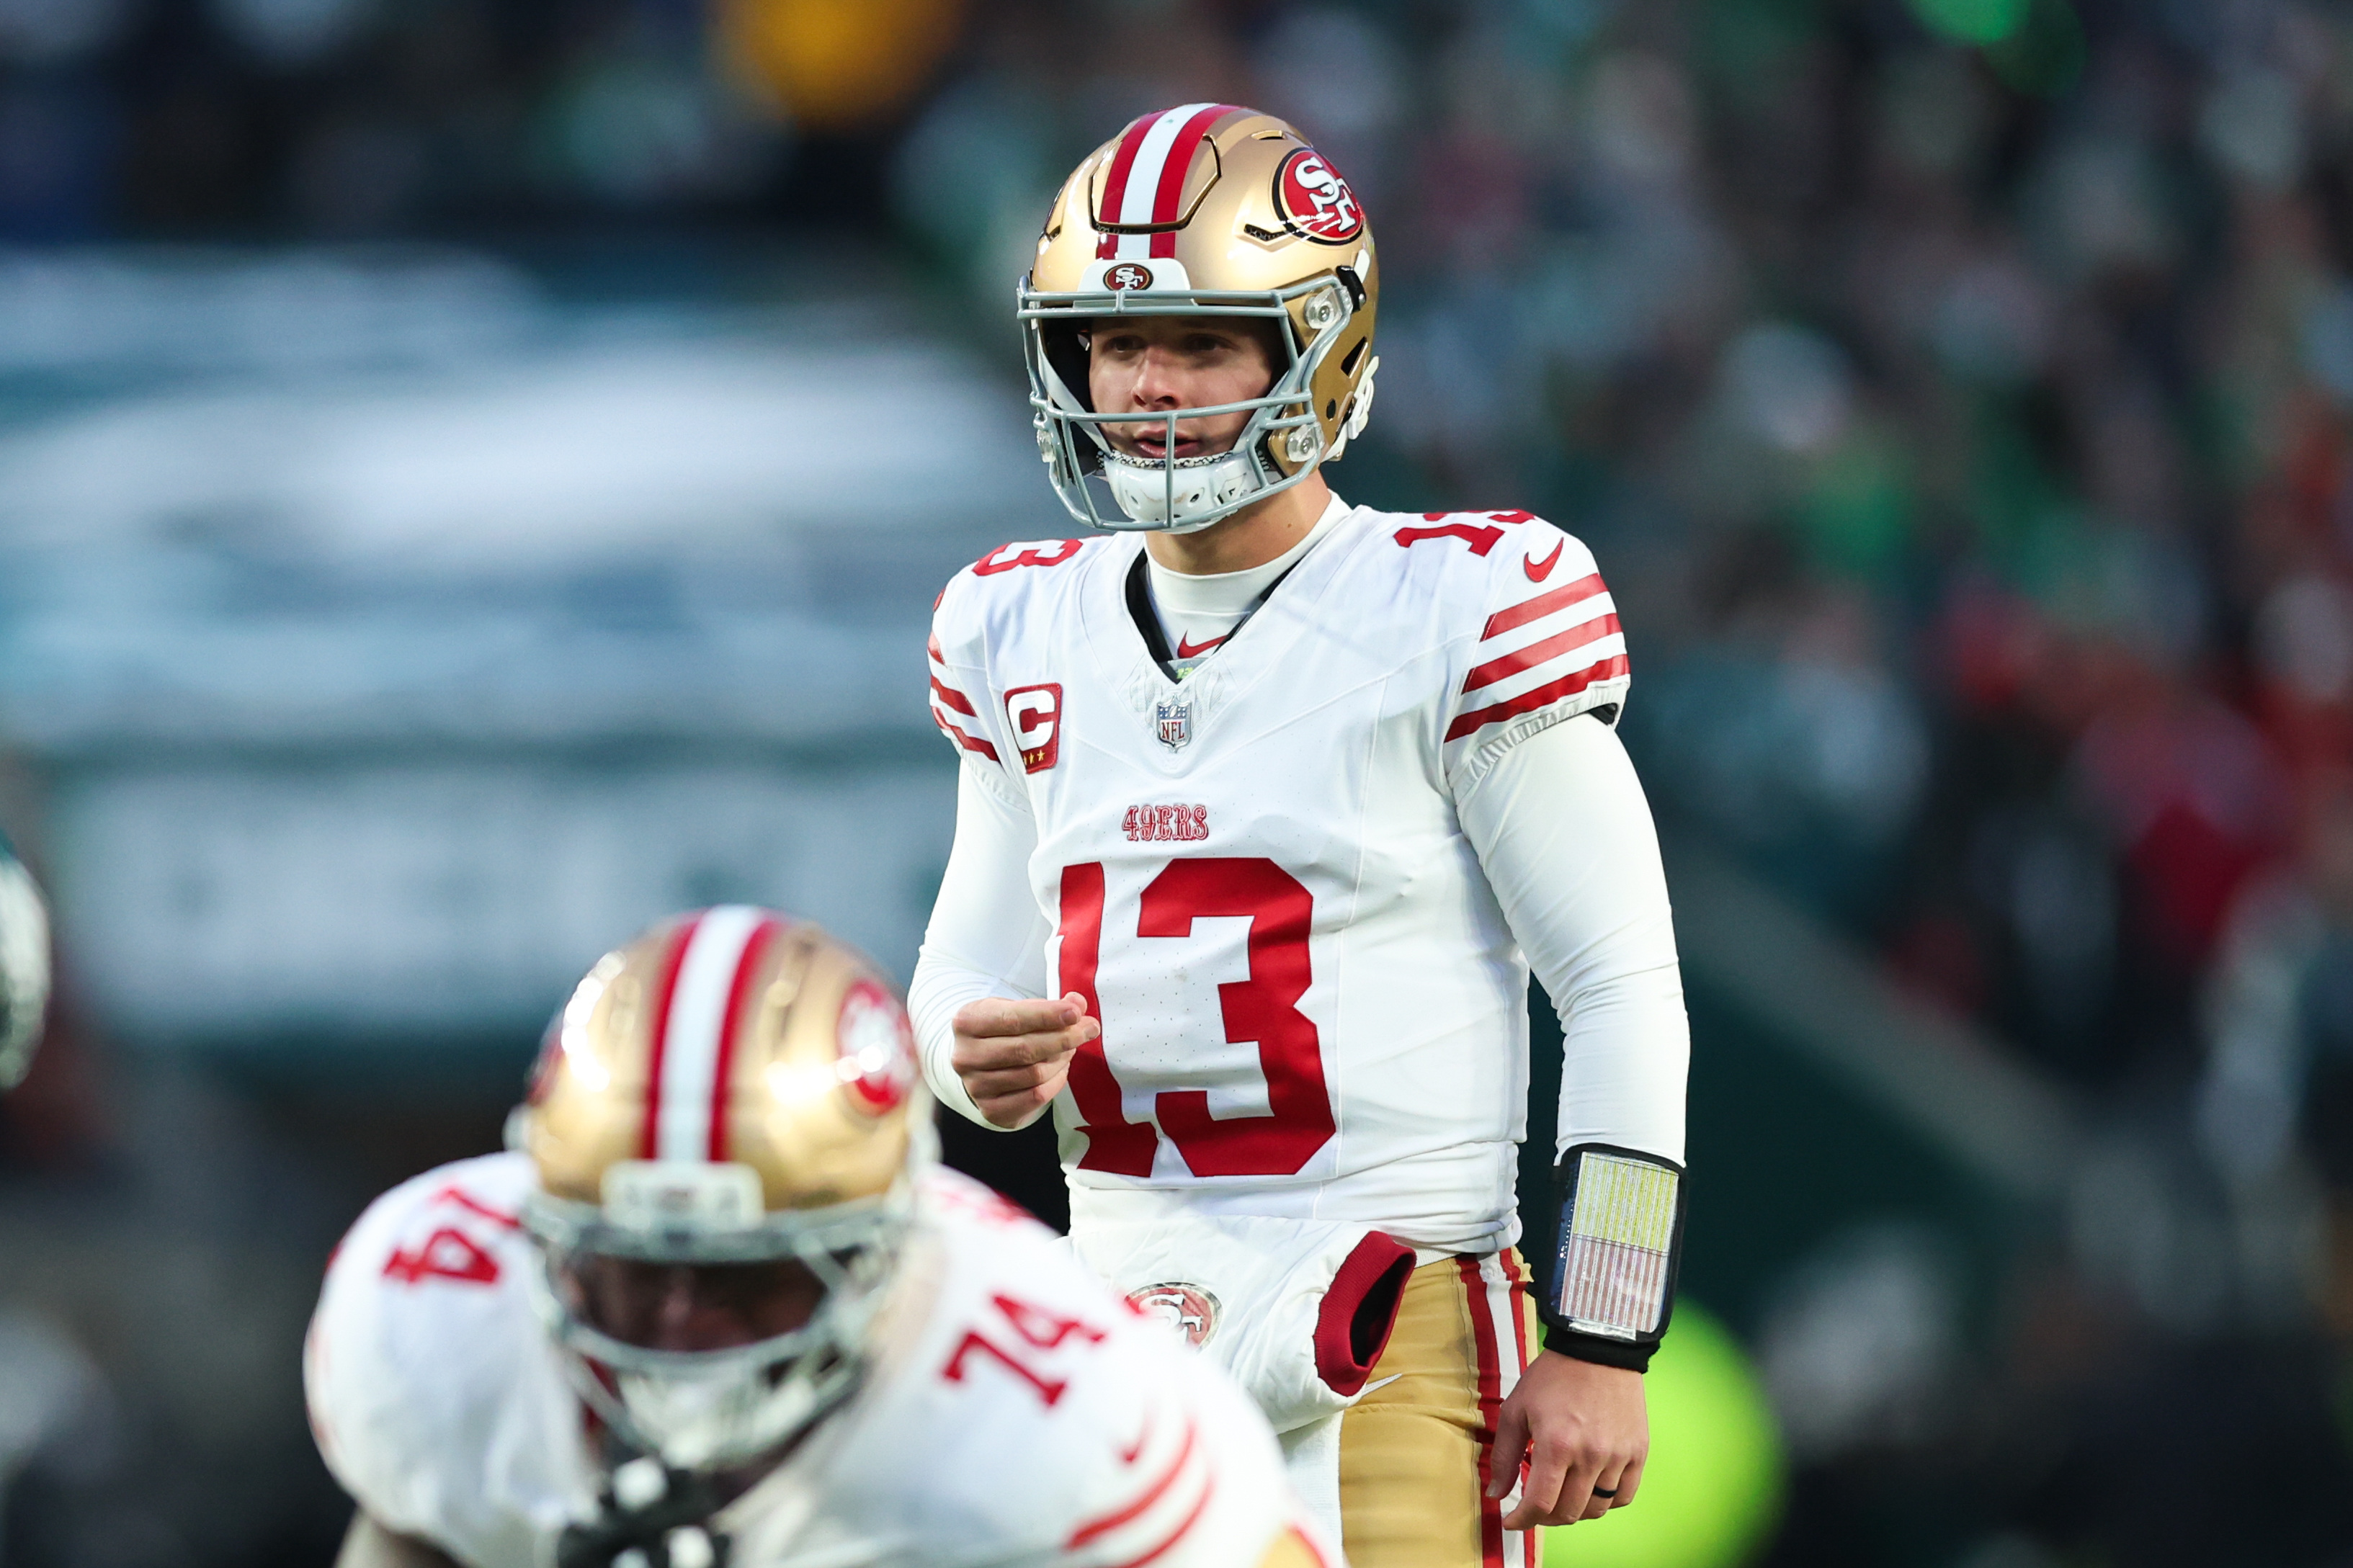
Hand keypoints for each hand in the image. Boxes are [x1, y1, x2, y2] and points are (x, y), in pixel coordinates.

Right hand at [950, 993, 1098, 1128]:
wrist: (980, 1064)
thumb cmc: (1001, 1031)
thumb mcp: (1016, 1009)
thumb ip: (1047, 1006)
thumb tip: (1077, 1004)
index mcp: (967, 1022)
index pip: (1012, 1019)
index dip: (1047, 1016)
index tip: (1076, 1012)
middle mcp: (965, 1056)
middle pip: (1025, 1049)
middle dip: (1063, 1038)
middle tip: (1089, 1029)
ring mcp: (976, 1087)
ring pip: (1034, 1074)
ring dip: (1061, 1059)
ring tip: (1070, 1048)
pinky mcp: (991, 1110)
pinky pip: (1036, 1096)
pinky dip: (1056, 1081)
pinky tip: (1060, 1069)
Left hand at [1490, 1350, 1647, 1530]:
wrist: (1598, 1348)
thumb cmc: (1553, 1377)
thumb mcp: (1516, 1409)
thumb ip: (1504, 1456)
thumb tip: (1497, 1494)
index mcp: (1556, 1445)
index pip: (1540, 1504)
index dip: (1521, 1520)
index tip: (1511, 1521)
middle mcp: (1590, 1456)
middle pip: (1568, 1512)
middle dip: (1545, 1517)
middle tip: (1535, 1506)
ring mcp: (1618, 1456)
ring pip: (1596, 1509)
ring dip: (1574, 1511)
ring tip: (1561, 1496)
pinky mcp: (1638, 1452)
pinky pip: (1624, 1497)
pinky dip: (1606, 1502)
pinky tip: (1590, 1490)